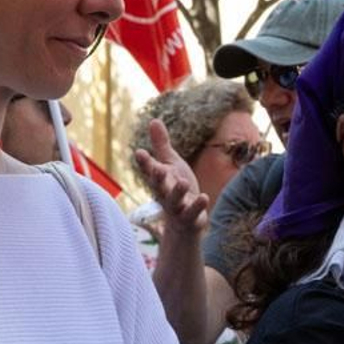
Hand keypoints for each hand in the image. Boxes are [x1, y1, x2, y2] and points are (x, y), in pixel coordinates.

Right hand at [133, 119, 208, 236]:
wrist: (183, 224)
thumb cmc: (175, 190)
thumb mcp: (170, 165)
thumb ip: (161, 145)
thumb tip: (153, 120)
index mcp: (160, 181)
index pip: (150, 171)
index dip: (144, 163)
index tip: (139, 153)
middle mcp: (165, 195)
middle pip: (158, 187)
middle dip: (157, 179)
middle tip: (157, 169)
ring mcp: (177, 209)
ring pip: (174, 202)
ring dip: (177, 193)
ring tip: (183, 182)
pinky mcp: (190, 220)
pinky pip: (192, 214)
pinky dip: (197, 207)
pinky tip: (204, 197)